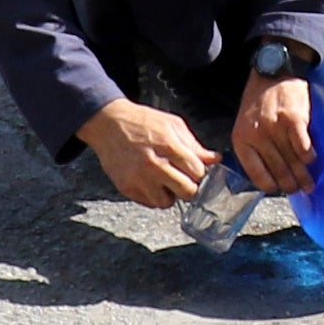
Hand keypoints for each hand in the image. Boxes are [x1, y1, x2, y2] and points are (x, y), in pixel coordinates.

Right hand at [76, 95, 213, 208]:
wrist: (108, 124)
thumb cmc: (142, 122)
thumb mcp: (172, 125)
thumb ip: (194, 145)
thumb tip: (215, 159)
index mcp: (168, 145)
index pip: (197, 172)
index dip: (199, 173)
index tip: (196, 171)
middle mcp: (153, 165)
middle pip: (187, 192)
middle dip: (190, 187)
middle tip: (184, 180)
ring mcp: (139, 178)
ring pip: (167, 202)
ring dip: (170, 194)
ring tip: (164, 180)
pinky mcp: (126, 188)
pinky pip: (149, 203)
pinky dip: (153, 196)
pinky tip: (150, 181)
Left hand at [228, 70, 316, 196]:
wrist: (275, 69)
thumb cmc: (260, 101)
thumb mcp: (247, 125)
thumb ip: (255, 148)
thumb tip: (272, 176)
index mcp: (242, 140)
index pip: (257, 174)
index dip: (271, 186)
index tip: (280, 189)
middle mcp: (257, 136)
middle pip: (278, 171)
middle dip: (291, 185)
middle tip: (300, 190)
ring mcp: (275, 128)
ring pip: (293, 162)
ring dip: (304, 176)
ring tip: (310, 184)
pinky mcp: (294, 120)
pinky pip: (303, 148)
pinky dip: (309, 156)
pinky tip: (312, 159)